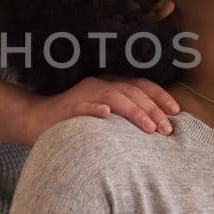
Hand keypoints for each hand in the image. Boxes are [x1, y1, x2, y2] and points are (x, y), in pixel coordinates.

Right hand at [20, 76, 178, 145]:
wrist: (37, 121)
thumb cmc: (76, 122)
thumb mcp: (105, 114)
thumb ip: (125, 114)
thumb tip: (156, 125)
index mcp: (109, 84)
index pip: (140, 84)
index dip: (160, 96)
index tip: (176, 112)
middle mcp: (99, 84)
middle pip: (131, 91)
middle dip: (153, 109)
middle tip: (167, 129)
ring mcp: (83, 94)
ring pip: (113, 97)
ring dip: (134, 111)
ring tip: (150, 129)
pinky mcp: (68, 107)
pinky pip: (83, 105)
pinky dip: (95, 108)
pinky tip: (107, 115)